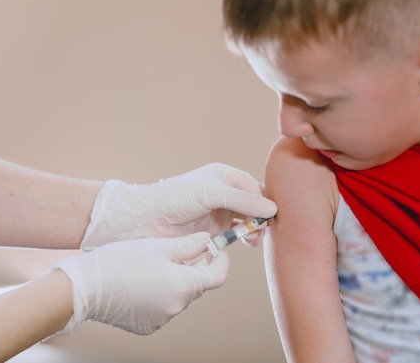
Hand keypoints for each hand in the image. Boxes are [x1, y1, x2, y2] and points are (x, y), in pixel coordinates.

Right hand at [55, 232, 228, 334]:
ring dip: (176, 281)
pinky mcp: (148, 326)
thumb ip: (188, 244)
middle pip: (197, 285)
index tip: (215, 250)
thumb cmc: (120, 261)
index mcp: (183, 285)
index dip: (220, 260)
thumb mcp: (158, 246)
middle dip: (194, 267)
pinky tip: (143, 282)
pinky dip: (161, 295)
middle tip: (180, 251)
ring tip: (154, 266)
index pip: (218, 276)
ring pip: (180, 296)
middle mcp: (177, 307)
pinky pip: (164, 308)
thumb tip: (207, 240)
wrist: (86, 288)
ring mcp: (162, 319)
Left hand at [81, 163, 276, 249]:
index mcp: (224, 176)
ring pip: (248, 221)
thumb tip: (271, 208)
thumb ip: (241, 200)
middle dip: (262, 216)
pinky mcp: (214, 231)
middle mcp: (224, 193)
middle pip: (254, 205)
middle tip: (265, 228)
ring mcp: (220, 213)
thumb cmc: (174, 197)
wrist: (147, 219)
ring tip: (254, 237)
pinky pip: (236, 234)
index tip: (273, 213)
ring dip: (255, 229)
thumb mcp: (210, 193)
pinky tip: (247, 243)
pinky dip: (244, 238)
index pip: (254, 187)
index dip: (265, 200)